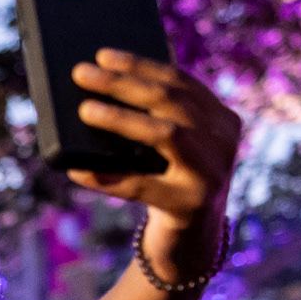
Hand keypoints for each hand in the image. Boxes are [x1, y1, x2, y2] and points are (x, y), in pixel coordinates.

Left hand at [67, 48, 243, 278]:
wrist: (191, 243)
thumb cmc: (168, 185)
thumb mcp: (168, 148)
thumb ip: (153, 119)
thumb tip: (100, 85)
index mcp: (221, 119)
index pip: (179, 82)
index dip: (140, 66)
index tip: (102, 56)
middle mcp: (224, 142)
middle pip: (171, 101)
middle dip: (123, 84)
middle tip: (81, 73)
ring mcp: (212, 174)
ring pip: (166, 135)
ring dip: (121, 120)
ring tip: (84, 111)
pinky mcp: (192, 206)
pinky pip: (142, 187)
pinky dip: (106, 178)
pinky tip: (76, 172)